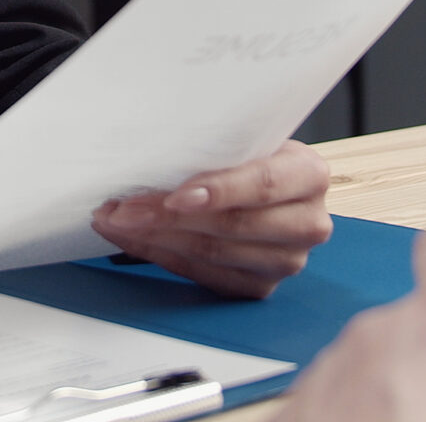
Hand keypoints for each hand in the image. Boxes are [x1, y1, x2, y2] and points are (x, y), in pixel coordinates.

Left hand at [91, 141, 333, 297]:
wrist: (266, 183)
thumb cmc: (249, 156)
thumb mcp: (246, 139)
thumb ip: (217, 145)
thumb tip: (156, 146)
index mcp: (309, 175)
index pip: (263, 184)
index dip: (219, 191)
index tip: (174, 196)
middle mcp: (307, 223)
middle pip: (232, 224)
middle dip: (168, 216)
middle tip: (122, 208)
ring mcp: (286, 261)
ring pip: (213, 253)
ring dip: (155, 237)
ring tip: (116, 220)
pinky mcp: (260, 287)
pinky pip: (203, 274)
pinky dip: (161, 255)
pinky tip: (133, 239)